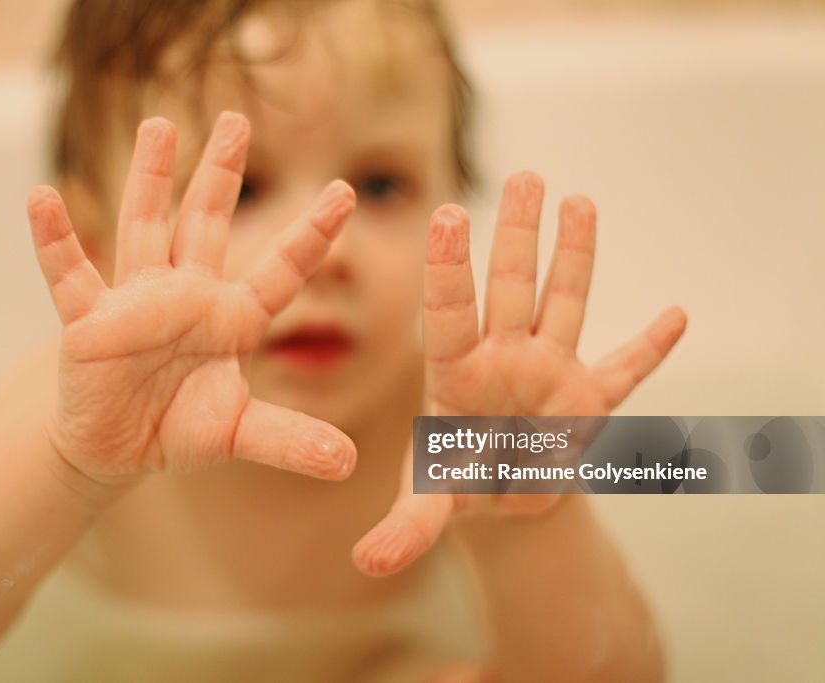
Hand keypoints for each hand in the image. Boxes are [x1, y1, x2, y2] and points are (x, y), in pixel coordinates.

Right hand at [27, 112, 356, 488]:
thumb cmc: (179, 429)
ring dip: (150, 178)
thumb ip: (290, 440)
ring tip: (159, 126)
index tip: (346, 192)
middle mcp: (187, 296)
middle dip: (222, 173)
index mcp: (232, 319)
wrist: (116, 450)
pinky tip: (41, 198)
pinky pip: (70, 274)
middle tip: (237, 118)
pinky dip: (55, 240)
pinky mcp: (88, 322)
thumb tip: (348, 463)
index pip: (280, 269)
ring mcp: (136, 302)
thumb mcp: (240, 434)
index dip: (311, 234)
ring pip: (145, 227)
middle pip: (207, 223)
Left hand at [353, 171, 686, 575]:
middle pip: (510, 289)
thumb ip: (407, 527)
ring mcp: (547, 372)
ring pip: (563, 304)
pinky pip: (624, 371)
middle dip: (517, 236)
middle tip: (525, 176)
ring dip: (574, 257)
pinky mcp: (587, 399)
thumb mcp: (432, 503)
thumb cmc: (457, 480)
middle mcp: (502, 359)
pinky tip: (676, 315)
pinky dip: (649, 349)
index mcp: (454, 376)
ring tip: (579, 201)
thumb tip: (368, 564)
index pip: (449, 314)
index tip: (446, 213)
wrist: (499, 493)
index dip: (448, 268)